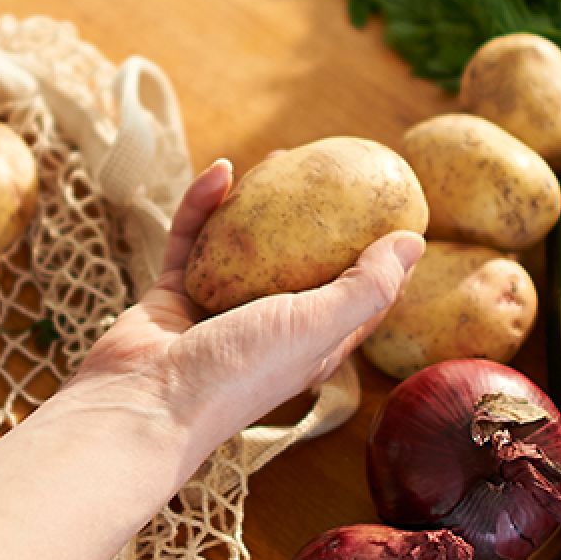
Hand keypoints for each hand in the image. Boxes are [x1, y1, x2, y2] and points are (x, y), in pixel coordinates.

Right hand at [60, 160, 423, 455]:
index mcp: (313, 341)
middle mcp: (270, 325)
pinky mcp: (175, 294)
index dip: (379, 255)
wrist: (145, 402)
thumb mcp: (319, 326)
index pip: (358, 295)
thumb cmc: (240, 372)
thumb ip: (368, 286)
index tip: (394, 208)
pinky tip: (219, 169)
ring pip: (244, 245)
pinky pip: (192, 239)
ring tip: (279, 157)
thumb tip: (415, 241)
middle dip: (318, 217)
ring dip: (260, 203)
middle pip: (300, 261)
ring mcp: (219, 309)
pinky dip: (203, 206)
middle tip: (333, 169)